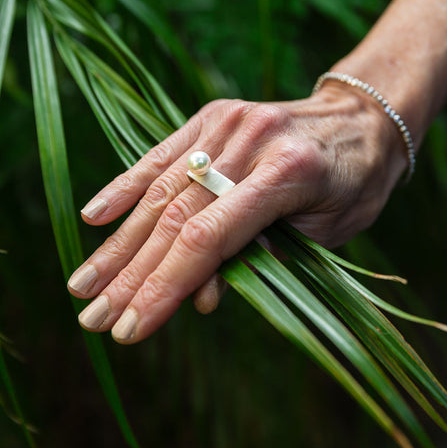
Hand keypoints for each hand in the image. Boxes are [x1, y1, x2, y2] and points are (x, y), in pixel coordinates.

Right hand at [68, 85, 406, 343]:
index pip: (208, 239)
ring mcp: (227, 125)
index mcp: (288, 173)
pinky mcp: (213, 117)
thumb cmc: (353, 185)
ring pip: (161, 190)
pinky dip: (126, 186)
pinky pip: (161, 154)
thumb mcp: (325, 233)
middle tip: (92, 319)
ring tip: (82, 285)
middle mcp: (250, 142)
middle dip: (131, 276)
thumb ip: (263, 256)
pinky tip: (92, 217)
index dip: (165, 288)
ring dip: (119, 244)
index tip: (131, 330)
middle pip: (175, 218)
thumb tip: (199, 294)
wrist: (363, 117)